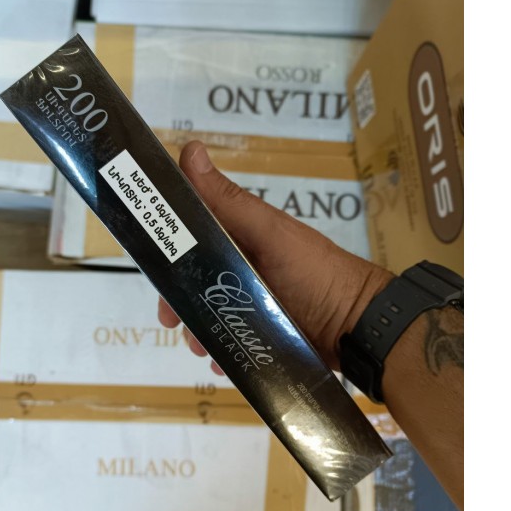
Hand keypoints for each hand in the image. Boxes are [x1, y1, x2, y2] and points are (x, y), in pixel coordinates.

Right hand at [157, 141, 393, 371]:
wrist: (357, 328)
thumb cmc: (315, 273)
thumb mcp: (269, 234)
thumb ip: (229, 202)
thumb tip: (190, 149)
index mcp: (238, 235)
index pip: (189, 235)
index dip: (167, 250)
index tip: (153, 271)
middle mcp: (240, 266)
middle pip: (193, 280)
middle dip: (178, 301)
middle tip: (172, 322)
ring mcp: (249, 301)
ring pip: (206, 313)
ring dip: (197, 330)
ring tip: (203, 348)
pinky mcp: (258, 331)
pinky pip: (228, 339)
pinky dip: (219, 349)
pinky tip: (220, 361)